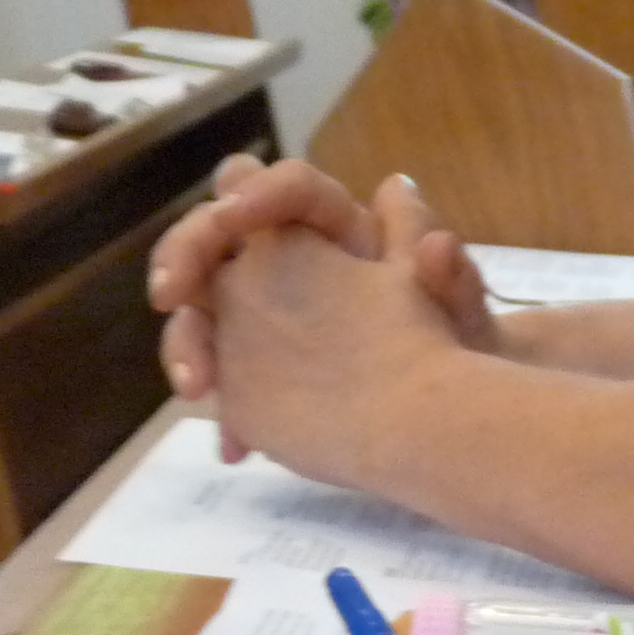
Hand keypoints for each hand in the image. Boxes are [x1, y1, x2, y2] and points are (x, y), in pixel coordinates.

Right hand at [150, 160, 494, 461]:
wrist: (456, 418)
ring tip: (200, 389)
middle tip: (172, 293)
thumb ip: (435, 259)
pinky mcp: (253, 370)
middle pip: (215, 238)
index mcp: (337, 230)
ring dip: (189, 346)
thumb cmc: (462, 350)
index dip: (253, 194)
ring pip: (202, 311)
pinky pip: (218, 374)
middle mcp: (289, 262)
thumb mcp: (460, 312)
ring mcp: (262, 315)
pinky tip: (235, 445)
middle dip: (185, 256)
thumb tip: (402, 190)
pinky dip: (220, 408)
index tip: (233, 217)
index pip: (281, 189)